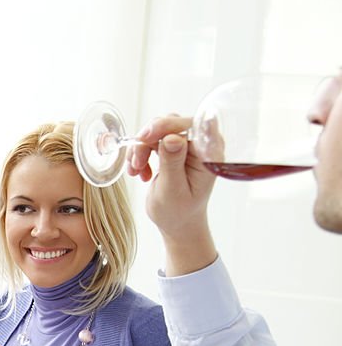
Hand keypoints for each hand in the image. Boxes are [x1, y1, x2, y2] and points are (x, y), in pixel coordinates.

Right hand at [126, 115, 217, 275]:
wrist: (176, 222)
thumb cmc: (179, 212)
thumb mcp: (173, 190)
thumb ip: (173, 163)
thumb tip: (172, 138)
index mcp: (208, 153)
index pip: (192, 124)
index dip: (169, 125)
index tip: (148, 138)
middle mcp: (199, 144)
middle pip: (171, 123)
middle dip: (148, 139)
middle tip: (137, 160)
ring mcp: (185, 145)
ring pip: (157, 130)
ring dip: (140, 149)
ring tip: (137, 171)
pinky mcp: (172, 148)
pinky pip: (151, 139)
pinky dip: (139, 154)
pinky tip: (139, 172)